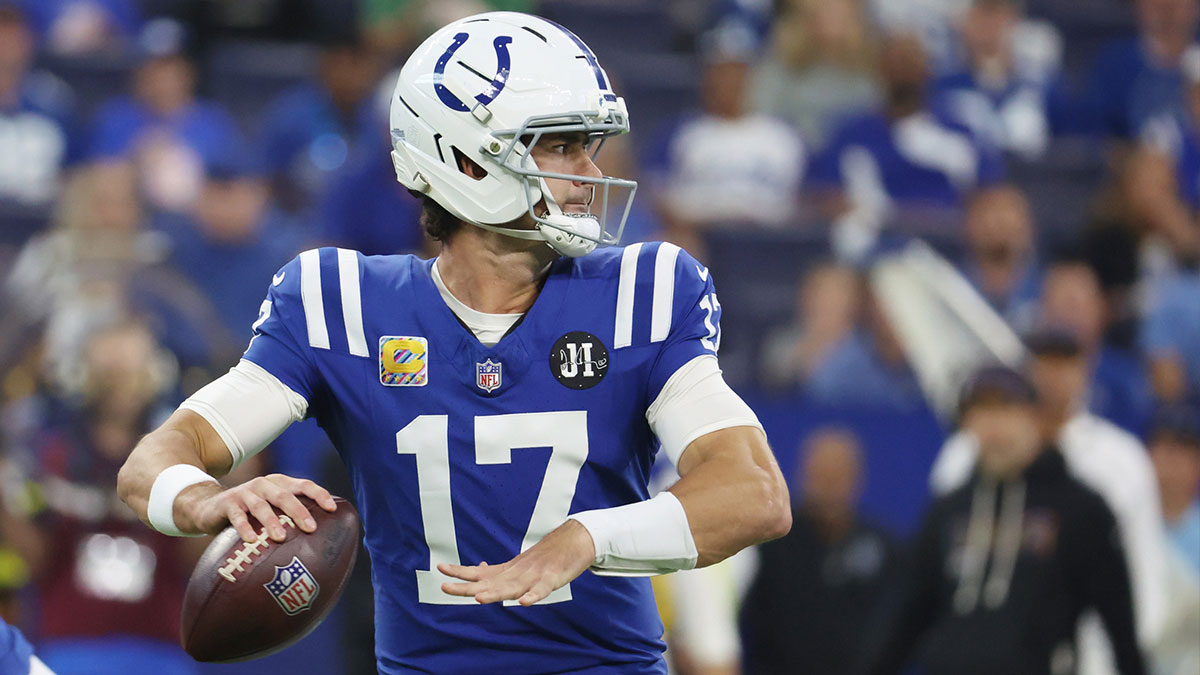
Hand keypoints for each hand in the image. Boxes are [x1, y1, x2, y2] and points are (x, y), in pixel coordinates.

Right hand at [179, 473, 335, 541]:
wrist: (209, 507)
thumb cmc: (250, 512)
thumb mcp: (270, 509)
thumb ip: (289, 517)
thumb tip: (320, 540)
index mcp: (280, 484)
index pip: (304, 485)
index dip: (318, 495)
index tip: (332, 509)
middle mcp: (264, 485)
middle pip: (284, 496)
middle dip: (299, 511)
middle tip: (311, 528)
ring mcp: (245, 492)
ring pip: (261, 506)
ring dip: (272, 521)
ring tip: (281, 538)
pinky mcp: (228, 503)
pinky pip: (237, 516)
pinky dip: (245, 527)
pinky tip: (251, 540)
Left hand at [439, 519, 595, 605]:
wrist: (574, 540)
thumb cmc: (545, 556)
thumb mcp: (519, 564)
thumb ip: (500, 571)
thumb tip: (479, 568)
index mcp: (509, 570)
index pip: (479, 573)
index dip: (460, 572)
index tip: (441, 568)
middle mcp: (517, 572)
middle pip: (489, 583)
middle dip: (467, 587)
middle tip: (445, 587)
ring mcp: (534, 575)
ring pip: (512, 587)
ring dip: (496, 593)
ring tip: (479, 598)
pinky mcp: (552, 578)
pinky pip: (542, 589)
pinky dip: (534, 595)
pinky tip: (525, 602)